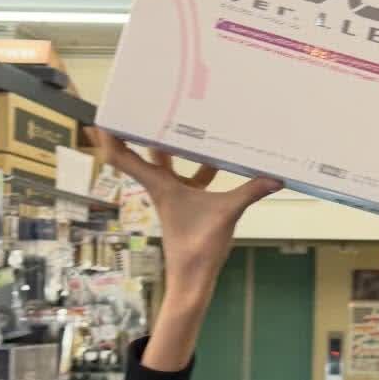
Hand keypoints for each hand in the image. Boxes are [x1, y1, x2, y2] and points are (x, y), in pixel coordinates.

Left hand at [96, 131, 280, 289]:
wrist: (193, 277)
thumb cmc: (198, 247)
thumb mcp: (227, 214)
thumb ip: (250, 193)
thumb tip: (275, 178)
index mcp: (159, 184)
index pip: (122, 157)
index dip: (109, 136)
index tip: (103, 114)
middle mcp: (161, 184)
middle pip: (142, 151)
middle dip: (142, 128)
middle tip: (146, 103)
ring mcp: (173, 193)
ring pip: (166, 161)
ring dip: (170, 143)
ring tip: (179, 118)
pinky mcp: (186, 202)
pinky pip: (187, 175)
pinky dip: (197, 165)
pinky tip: (216, 157)